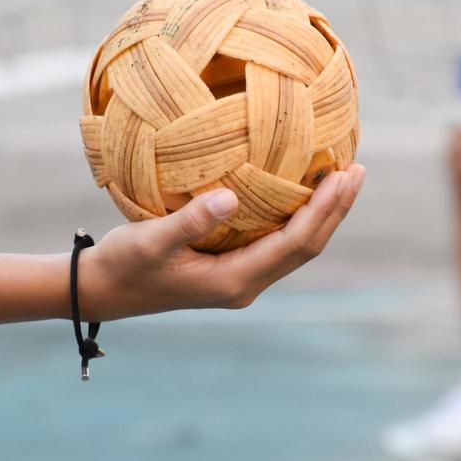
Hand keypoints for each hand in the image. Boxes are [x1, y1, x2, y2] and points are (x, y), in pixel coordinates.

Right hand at [77, 164, 365, 320]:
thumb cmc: (123, 265)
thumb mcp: (151, 241)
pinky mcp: (232, 269)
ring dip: (321, 214)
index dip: (325, 210)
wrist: (103, 291)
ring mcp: (241, 278)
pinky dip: (297, 216)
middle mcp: (245, 284)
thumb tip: (229, 195)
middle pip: (307, 247)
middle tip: (358, 169)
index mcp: (234, 281)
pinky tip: (299, 190)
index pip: (296, 244)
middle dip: (335, 210)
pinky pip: (277, 242)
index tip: (345, 176)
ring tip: (342, 177)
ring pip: (295, 247)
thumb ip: (191, 221)